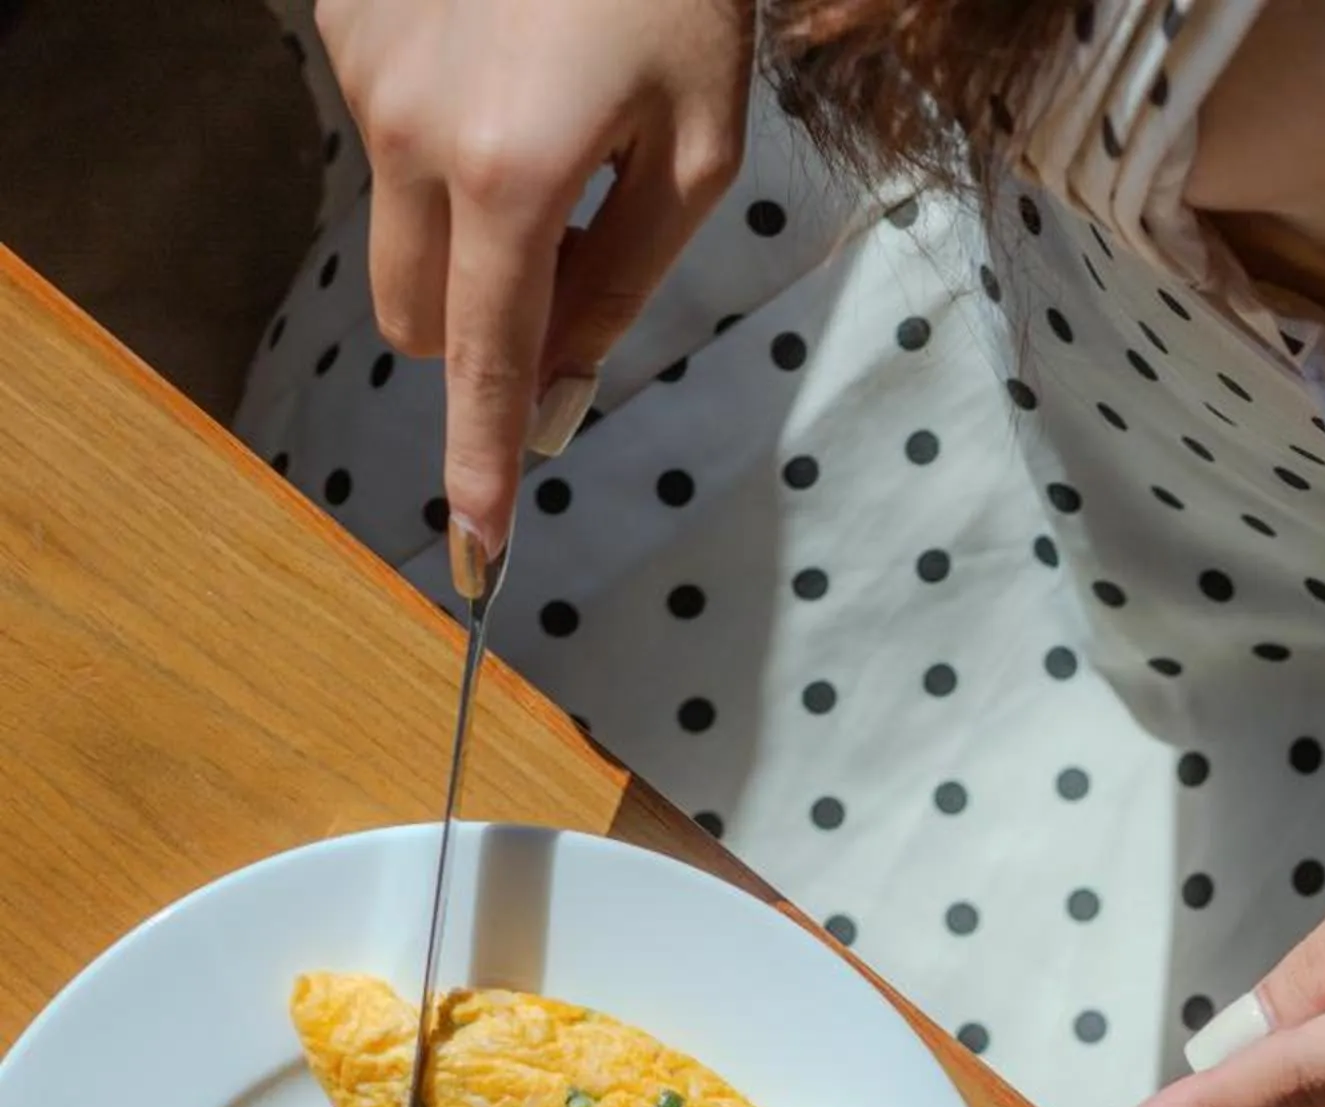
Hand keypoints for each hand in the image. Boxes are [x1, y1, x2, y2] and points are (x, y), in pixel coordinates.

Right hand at [319, 0, 754, 554]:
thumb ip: (624, 280)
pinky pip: (384, 137)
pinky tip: (496, 57)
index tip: (476, 548)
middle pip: (418, 321)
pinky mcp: (343, 24)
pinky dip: (438, 134)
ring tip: (537, 122)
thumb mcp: (693, 149)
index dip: (484, 460)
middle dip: (478, 330)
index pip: (488, 362)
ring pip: (396, 233)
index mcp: (514, 177)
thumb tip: (564, 381)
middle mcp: (414, 134)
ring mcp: (366, 75)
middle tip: (558, 267)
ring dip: (460, 227)